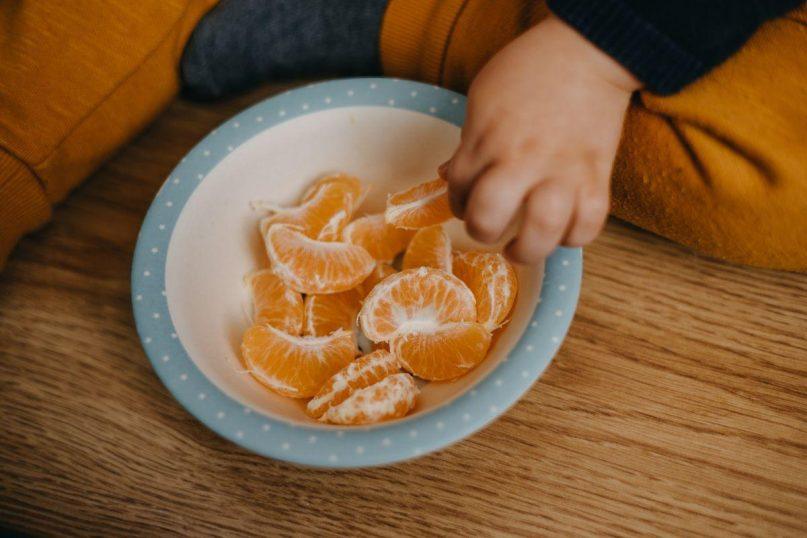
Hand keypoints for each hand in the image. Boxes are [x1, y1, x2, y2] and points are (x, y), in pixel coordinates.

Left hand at [440, 15, 640, 263]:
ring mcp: (562, 173)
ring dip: (527, 249)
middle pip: (490, 218)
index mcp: (487, 140)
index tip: (466, 200)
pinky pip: (588, 225)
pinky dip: (574, 237)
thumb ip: (469, 142)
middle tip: (488, 228)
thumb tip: (451, 176)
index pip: (458, 189)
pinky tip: (561, 232)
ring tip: (520, 248)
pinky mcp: (596, 177)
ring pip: (543, 231)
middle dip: (482, 230)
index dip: (457, 200)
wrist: (588, 52)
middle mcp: (522, 161)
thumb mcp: (482, 99)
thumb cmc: (528, 71)